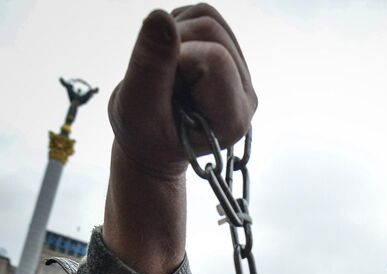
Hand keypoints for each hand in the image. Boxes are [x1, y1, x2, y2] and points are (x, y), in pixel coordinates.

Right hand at [109, 4, 257, 178]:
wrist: (153, 142)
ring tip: (166, 74)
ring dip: (174, 35)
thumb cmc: (146, 136)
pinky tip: (170, 61)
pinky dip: (176, 28)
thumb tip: (160, 16)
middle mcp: (245, 94)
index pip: (214, 58)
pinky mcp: (227, 54)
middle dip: (173, 46)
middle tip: (163, 84)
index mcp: (233, 117)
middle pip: (211, 30)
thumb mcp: (138, 109)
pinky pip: (201, 14)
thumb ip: (151, 66)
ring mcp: (239, 73)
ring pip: (207, 16)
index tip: (164, 91)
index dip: (177, 61)